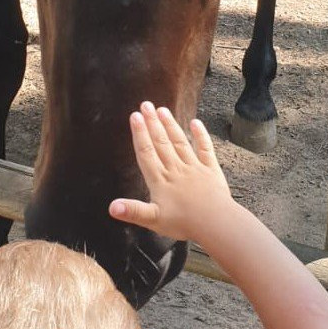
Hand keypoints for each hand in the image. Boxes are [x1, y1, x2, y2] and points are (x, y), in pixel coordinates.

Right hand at [109, 102, 233, 242]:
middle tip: (146, 104)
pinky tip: (196, 122)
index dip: (140, 134)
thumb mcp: (154, 220)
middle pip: (161, 142)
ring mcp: (194, 167)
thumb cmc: (184, 223)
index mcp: (160, 180)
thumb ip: (132, 211)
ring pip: (179, 142)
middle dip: (152, 123)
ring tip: (162, 109)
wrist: (216, 223)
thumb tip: (111, 207)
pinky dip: (201, 135)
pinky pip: (205, 149)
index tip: (135, 116)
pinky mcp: (210, 170)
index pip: (147, 152)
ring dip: (170, 125)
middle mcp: (175, 169)